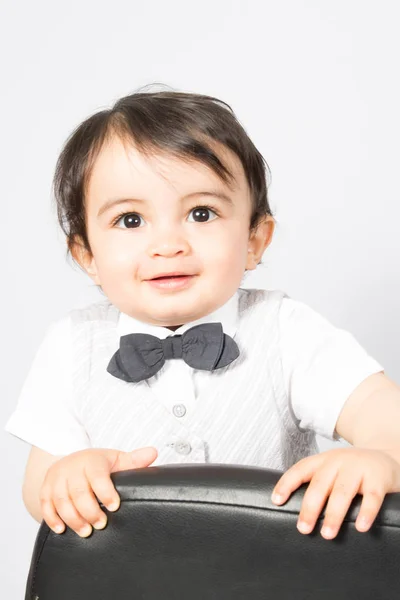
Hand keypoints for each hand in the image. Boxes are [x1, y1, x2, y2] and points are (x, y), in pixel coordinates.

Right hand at [40, 446, 157, 536]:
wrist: (70, 462)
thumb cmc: (98, 464)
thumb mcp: (116, 459)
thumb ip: (134, 460)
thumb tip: (153, 453)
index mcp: (92, 459)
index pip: (97, 475)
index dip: (106, 491)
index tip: (115, 506)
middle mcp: (72, 467)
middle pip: (78, 491)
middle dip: (89, 510)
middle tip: (101, 524)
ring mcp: (57, 478)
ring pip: (61, 500)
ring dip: (72, 518)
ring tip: (85, 531)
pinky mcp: (45, 488)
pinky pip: (46, 504)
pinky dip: (52, 518)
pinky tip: (62, 529)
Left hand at [271, 447, 399, 539]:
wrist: (386, 456)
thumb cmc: (352, 470)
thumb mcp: (332, 469)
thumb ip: (317, 484)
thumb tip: (295, 513)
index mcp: (323, 460)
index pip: (300, 469)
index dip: (286, 484)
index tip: (276, 501)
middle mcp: (338, 462)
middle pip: (320, 484)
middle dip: (310, 508)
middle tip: (303, 528)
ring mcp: (358, 469)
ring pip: (342, 492)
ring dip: (333, 514)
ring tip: (327, 534)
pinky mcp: (377, 479)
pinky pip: (371, 498)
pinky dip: (365, 513)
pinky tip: (360, 527)